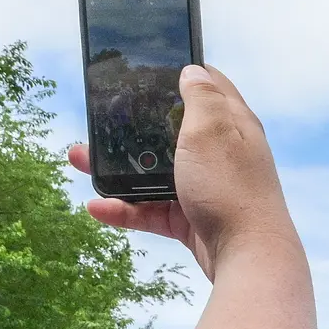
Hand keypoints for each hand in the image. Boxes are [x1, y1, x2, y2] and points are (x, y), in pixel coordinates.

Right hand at [71, 65, 293, 279]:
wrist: (249, 259)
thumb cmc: (231, 189)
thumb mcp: (212, 131)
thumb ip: (201, 98)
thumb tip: (194, 69)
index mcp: (232, 125)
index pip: (209, 87)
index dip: (179, 74)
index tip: (145, 69)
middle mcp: (221, 154)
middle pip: (170, 132)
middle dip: (133, 127)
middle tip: (98, 120)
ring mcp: (207, 188)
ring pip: (156, 172)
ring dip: (118, 168)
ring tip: (79, 161)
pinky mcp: (194, 220)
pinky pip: (154, 210)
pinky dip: (127, 208)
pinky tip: (98, 207)